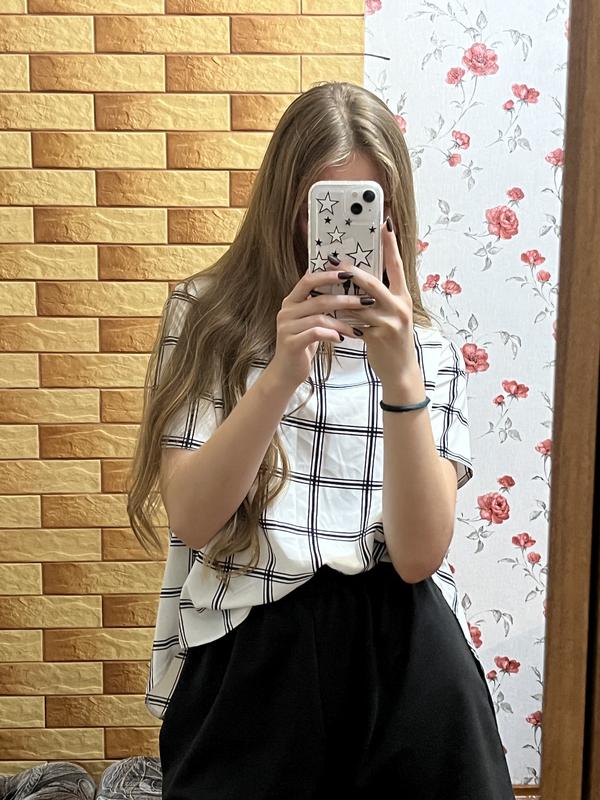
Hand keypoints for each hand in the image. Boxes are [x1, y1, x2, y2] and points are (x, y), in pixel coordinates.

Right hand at [269, 265, 372, 390]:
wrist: (286, 372)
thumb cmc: (303, 344)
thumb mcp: (309, 321)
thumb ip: (316, 303)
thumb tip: (335, 281)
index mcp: (291, 302)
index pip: (308, 280)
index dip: (328, 275)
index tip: (349, 274)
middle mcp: (286, 311)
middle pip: (318, 299)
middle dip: (345, 299)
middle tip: (365, 301)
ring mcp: (286, 327)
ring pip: (320, 318)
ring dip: (342, 322)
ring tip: (357, 328)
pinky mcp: (291, 343)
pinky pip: (315, 334)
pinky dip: (331, 335)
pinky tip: (342, 339)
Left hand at [326, 217, 420, 386]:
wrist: (400, 370)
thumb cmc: (392, 338)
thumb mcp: (392, 313)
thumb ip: (380, 296)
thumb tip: (357, 278)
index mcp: (403, 296)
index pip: (397, 265)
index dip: (391, 244)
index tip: (385, 223)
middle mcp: (400, 306)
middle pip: (372, 282)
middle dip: (351, 271)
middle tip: (334, 260)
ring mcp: (390, 321)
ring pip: (358, 304)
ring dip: (339, 298)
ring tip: (322, 289)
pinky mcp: (379, 336)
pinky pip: (354, 323)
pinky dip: (340, 319)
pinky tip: (329, 316)